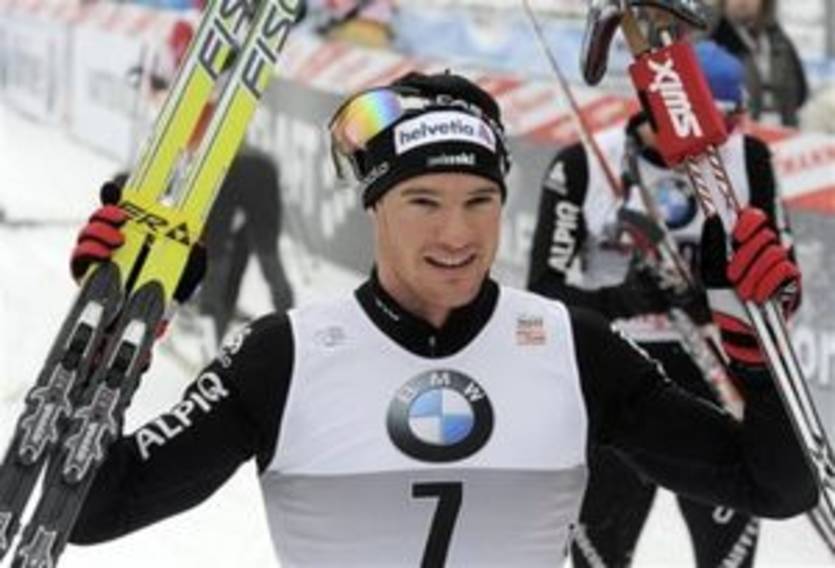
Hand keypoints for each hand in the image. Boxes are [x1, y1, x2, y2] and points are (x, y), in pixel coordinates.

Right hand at [69, 177, 207, 335]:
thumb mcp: (188, 274)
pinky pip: (78, 258)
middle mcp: (112, 243)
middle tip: (121, 219)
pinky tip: (102, 255)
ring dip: (98, 232)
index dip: (112, 197)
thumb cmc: (168, 292)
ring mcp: (97, 258)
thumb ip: (195, 260)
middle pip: (98, 218)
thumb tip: (200, 244)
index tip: (114, 192)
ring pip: (86, 234)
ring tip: (116, 241)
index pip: (119, 211)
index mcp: (135, 236)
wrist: (150, 322)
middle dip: (105, 213)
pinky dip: (87, 252)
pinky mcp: (85, 275)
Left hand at [701, 208, 800, 365]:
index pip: (754, 217)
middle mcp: (765, 250)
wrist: (737, 329)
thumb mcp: (711, 271)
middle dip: (744, 256)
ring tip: (742, 292)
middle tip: (731, 276)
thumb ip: (713, 244)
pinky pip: (785, 270)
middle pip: (764, 235)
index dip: (748, 221)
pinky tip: (758, 296)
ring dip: (754, 274)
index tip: (737, 235)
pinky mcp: (791, 280)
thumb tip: (713, 217)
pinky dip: (768, 283)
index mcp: (745, 243)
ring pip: (774, 253)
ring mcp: (779, 263)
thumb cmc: (723, 298)